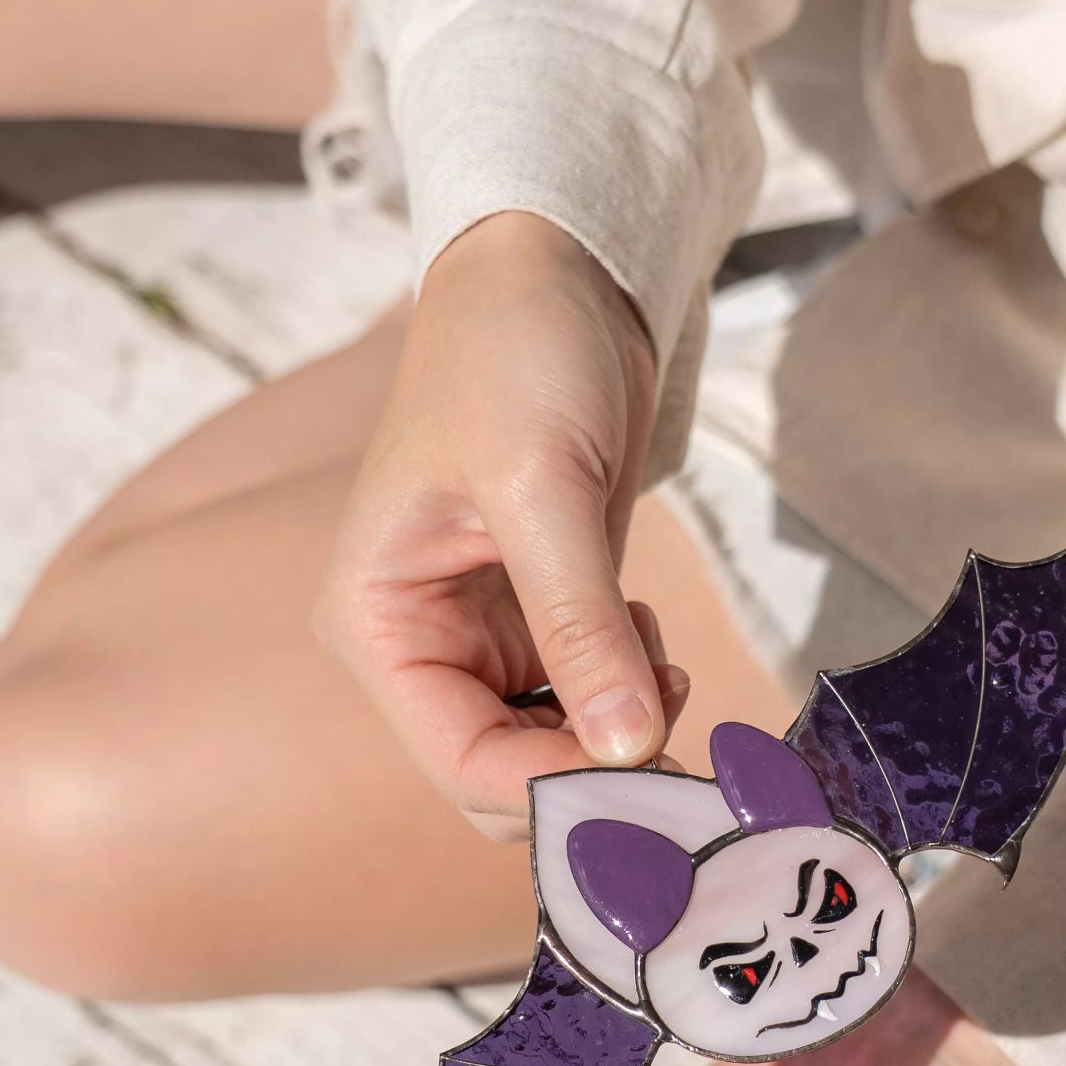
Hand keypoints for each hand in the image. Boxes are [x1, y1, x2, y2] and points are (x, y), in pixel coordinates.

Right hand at [315, 212, 685, 836]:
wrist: (557, 274)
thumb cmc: (515, 354)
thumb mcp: (542, 487)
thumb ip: (580, 625)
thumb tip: (630, 749)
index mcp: (378, 623)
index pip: (461, 762)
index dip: (558, 791)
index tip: (655, 785)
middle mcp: (421, 647)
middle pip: (507, 776)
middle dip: (596, 774)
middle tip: (688, 746)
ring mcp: (483, 639)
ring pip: (556, 751)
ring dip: (622, 732)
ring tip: (662, 658)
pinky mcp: (542, 621)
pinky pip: (590, 703)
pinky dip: (633, 690)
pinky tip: (647, 632)